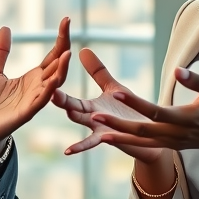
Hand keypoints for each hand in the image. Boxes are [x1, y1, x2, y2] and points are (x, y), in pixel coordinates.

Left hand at [0, 17, 71, 159]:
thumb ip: (1, 52)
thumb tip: (5, 28)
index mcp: (33, 77)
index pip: (53, 55)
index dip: (60, 38)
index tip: (66, 20)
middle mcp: (38, 87)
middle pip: (58, 65)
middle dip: (64, 46)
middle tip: (68, 26)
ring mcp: (34, 100)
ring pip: (54, 83)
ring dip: (61, 69)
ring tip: (66, 53)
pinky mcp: (26, 113)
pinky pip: (41, 101)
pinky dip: (49, 91)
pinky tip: (53, 80)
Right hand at [52, 48, 161, 162]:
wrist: (149, 135)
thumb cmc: (129, 112)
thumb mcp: (112, 88)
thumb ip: (97, 72)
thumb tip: (82, 49)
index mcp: (92, 107)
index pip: (72, 98)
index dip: (61, 89)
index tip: (49, 76)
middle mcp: (93, 119)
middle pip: (74, 109)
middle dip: (63, 101)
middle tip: (51, 92)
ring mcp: (101, 130)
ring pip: (85, 122)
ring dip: (78, 116)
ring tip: (69, 111)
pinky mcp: (112, 138)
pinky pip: (94, 142)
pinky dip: (81, 145)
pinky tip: (67, 150)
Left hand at [91, 67, 198, 152]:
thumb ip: (198, 81)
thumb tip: (177, 70)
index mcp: (186, 119)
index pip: (155, 111)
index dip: (134, 103)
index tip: (115, 93)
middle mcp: (176, 135)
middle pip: (142, 131)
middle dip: (117, 125)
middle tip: (95, 117)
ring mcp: (173, 143)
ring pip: (141, 141)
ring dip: (119, 137)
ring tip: (96, 131)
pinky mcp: (171, 145)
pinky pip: (146, 145)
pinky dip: (128, 142)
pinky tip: (111, 137)